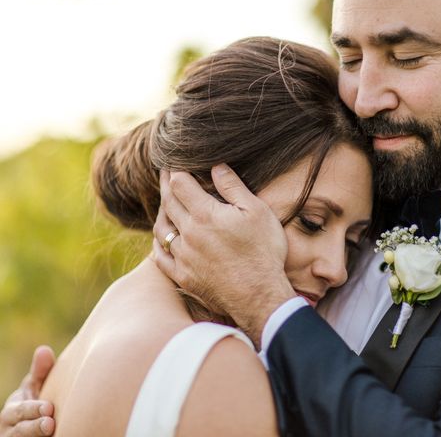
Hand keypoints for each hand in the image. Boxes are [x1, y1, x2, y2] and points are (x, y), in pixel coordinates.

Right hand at [0, 346, 55, 436]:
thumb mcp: (36, 388)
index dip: (32, 410)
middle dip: (33, 428)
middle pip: (19, 432)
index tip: (49, 408)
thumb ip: (40, 372)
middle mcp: (9, 431)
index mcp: (12, 412)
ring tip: (52, 432)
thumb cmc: (37, 404)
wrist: (34, 431)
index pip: (20, 410)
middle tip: (50, 424)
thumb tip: (44, 349)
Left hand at [153, 165, 295, 345]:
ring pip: (161, 229)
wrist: (260, 296)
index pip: (181, 184)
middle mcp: (188, 234)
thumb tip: (216, 166)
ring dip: (161, 212)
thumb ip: (233, 187)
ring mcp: (183, 257)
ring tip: (165, 203)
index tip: (174, 162)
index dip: (176, 170)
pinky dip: (159, 243)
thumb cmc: (263, 251)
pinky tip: (162, 238)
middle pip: (168, 203)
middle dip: (166, 185)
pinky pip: (161, 256)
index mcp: (205, 214)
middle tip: (166, 174)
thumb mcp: (257, 212)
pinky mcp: (184, 276)